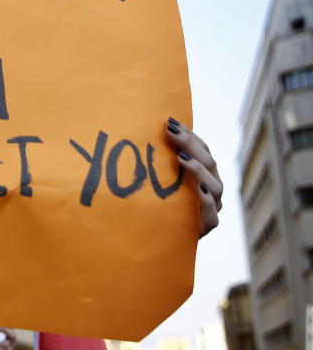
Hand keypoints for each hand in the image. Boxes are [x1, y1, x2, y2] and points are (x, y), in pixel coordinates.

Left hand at [166, 118, 221, 237]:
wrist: (160, 239)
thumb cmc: (156, 204)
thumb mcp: (159, 179)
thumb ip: (160, 161)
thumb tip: (145, 132)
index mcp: (204, 175)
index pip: (203, 150)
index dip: (190, 135)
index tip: (171, 122)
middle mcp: (211, 189)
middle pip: (209, 163)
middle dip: (190, 145)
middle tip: (170, 131)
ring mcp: (212, 208)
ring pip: (215, 186)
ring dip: (198, 169)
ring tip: (180, 158)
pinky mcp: (206, 227)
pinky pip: (211, 215)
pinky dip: (205, 201)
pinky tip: (198, 190)